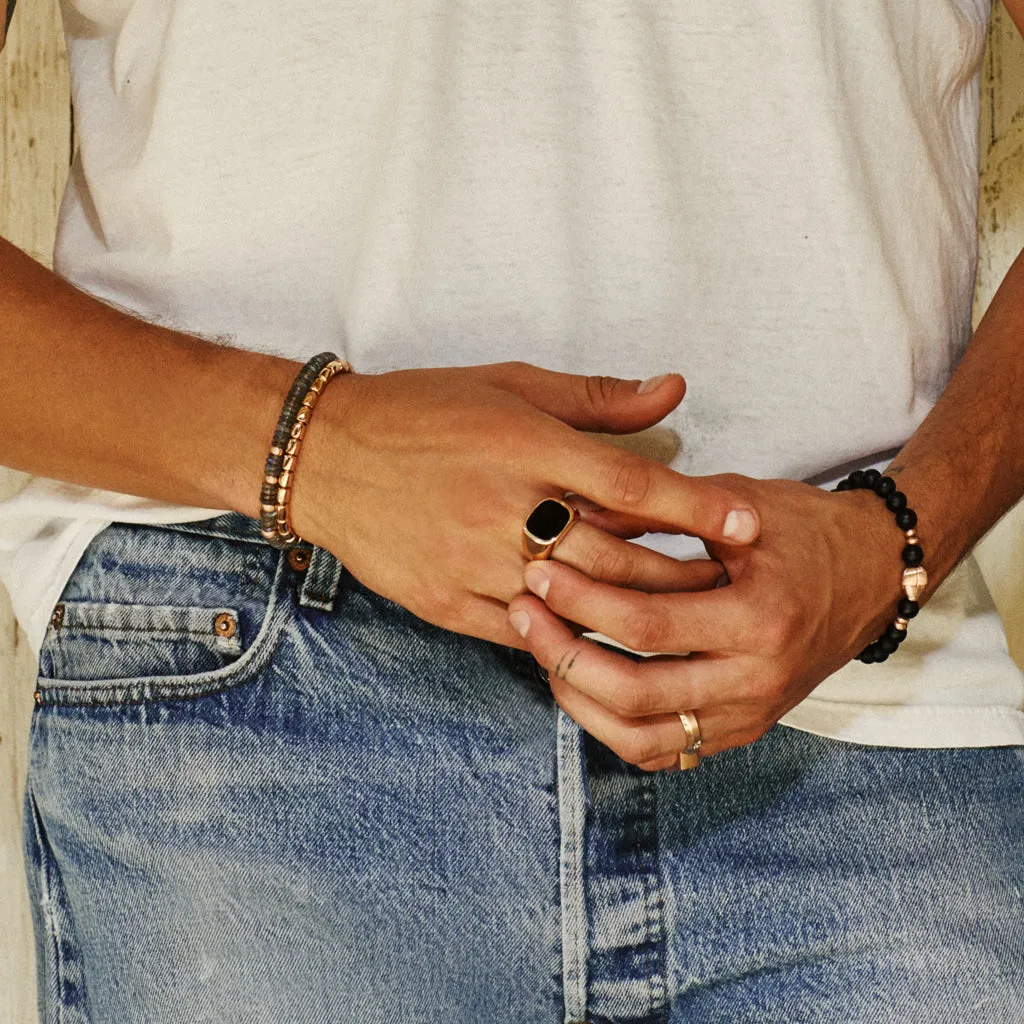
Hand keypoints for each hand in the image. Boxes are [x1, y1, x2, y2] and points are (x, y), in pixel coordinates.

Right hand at [291, 363, 760, 646]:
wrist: (324, 457)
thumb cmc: (422, 411)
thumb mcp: (508, 386)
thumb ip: (596, 399)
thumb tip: (672, 391)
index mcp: (523, 447)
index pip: (631, 485)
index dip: (696, 507)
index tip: (747, 524)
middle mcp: (503, 509)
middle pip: (614, 557)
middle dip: (679, 574)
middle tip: (725, 583)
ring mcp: (473, 563)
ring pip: (575, 603)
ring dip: (632, 612)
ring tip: (679, 614)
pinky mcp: (448, 604)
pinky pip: (527, 632)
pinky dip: (570, 634)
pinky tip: (602, 634)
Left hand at [507, 475, 903, 766]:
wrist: (873, 574)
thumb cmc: (805, 530)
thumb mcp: (739, 503)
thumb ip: (661, 510)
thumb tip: (575, 512)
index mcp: (760, 618)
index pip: (647, 626)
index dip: (580, 601)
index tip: (537, 572)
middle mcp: (756, 680)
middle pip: (635, 693)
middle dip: (563, 654)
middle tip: (521, 614)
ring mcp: (749, 714)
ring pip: (641, 738)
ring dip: (578, 700)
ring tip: (542, 652)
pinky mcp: (741, 730)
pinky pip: (665, 753)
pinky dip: (614, 728)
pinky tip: (582, 688)